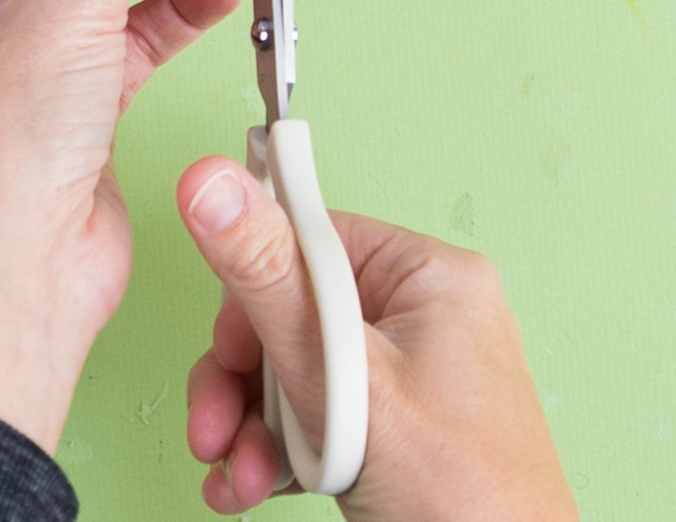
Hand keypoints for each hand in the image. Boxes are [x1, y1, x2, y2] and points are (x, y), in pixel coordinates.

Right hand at [178, 159, 578, 520]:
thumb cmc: (462, 496)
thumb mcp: (343, 377)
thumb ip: (271, 280)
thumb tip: (213, 184)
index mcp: (429, 279)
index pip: (311, 241)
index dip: (254, 291)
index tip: (225, 342)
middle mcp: (419, 319)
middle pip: (288, 313)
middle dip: (242, 380)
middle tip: (217, 424)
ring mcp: (403, 379)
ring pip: (288, 372)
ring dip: (248, 425)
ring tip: (236, 470)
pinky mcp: (388, 430)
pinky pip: (309, 416)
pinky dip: (270, 450)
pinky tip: (247, 484)